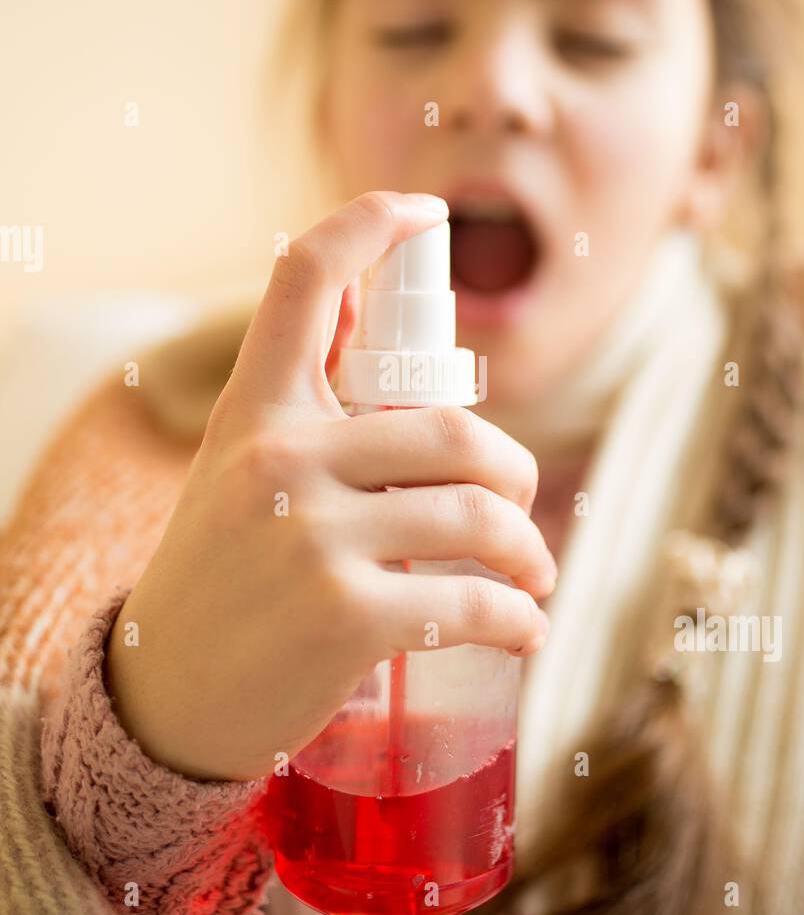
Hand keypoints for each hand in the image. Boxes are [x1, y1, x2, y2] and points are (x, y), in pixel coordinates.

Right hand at [106, 192, 555, 782]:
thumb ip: (304, 413)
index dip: (371, 226)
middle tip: (519, 507)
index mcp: (253, 411)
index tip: (427, 214)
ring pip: (479, 515)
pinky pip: (473, 602)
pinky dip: (518, 618)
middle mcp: (280, 458)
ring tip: (530, 576)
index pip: (303, 278)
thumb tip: (394, 348)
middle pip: (456, 430)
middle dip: (515, 474)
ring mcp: (311, 537)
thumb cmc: (222, 578)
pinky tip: (522, 628)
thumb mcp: (237, 473)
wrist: (163, 699)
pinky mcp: (345, 617)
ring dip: (528, 551)